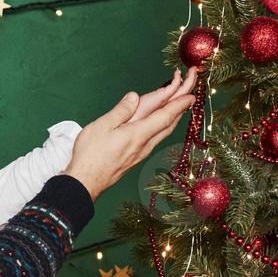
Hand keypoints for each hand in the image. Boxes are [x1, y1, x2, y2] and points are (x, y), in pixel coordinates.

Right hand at [62, 68, 197, 199]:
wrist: (85, 182)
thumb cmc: (90, 155)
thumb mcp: (102, 126)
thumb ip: (121, 110)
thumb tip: (134, 96)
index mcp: (138, 134)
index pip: (165, 116)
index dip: (180, 104)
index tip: (192, 95)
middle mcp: (144, 144)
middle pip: (169, 124)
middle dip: (181, 108)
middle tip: (189, 94)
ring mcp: (141, 153)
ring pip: (164, 132)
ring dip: (174, 117)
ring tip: (179, 106)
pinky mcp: (136, 158)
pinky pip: (156, 138)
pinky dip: (163, 126)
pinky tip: (160, 124)